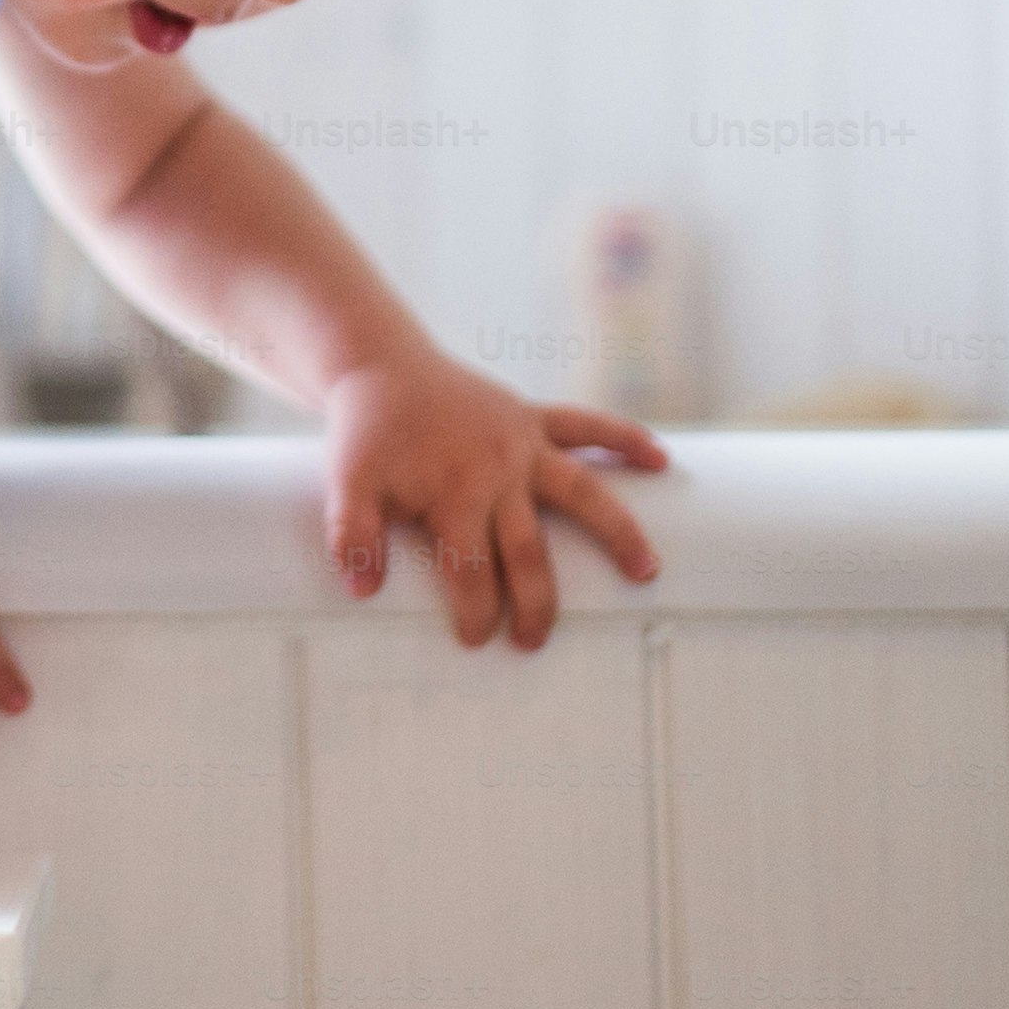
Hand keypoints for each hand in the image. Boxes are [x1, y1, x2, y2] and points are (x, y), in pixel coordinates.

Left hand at [322, 346, 667, 648]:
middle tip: (533, 642)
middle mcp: (498, 469)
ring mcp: (522, 442)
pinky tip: (662, 461)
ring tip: (646, 573)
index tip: (475, 643)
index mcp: (454, 490)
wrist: (380, 366)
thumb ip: (352, 535)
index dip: (474, 611)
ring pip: (582, 492)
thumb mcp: (346, 483)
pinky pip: (587, 425)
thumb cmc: (366, 434)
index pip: (470, 568)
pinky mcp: (533, 417)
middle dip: (535, 601)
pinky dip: (624, 439)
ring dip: (617, 532)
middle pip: (527, 547)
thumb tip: (363, 590)